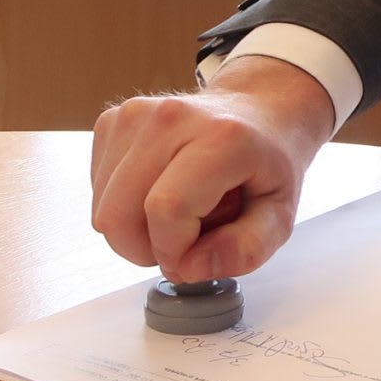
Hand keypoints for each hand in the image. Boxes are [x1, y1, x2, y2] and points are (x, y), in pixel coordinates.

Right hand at [89, 56, 336, 282]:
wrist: (257, 113)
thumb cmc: (268, 162)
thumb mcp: (282, 215)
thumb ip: (246, 249)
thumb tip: (191, 267)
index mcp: (221, 138)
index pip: (166, 209)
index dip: (173, 250)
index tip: (194, 255)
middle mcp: (171, 118)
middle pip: (119, 215)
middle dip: (147, 248)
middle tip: (186, 238)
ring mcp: (135, 115)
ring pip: (103, 210)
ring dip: (136, 230)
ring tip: (179, 209)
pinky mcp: (112, 121)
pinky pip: (99, 192)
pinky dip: (125, 208)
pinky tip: (159, 190)